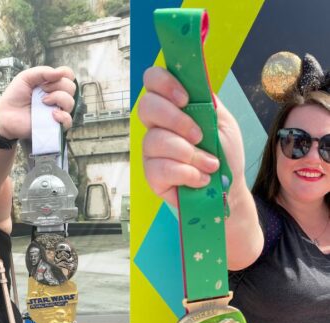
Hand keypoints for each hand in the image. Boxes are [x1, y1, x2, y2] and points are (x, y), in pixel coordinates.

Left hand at [0, 66, 75, 139]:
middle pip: (71, 87)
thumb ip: (43, 71)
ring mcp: (57, 111)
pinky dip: (63, 116)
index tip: (48, 79)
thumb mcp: (26, 77)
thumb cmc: (15, 96)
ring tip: (43, 102)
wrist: (6, 115)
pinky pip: (68, 121)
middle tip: (42, 91)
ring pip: (70, 102)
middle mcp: (57, 97)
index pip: (69, 75)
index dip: (64, 74)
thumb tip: (61, 72)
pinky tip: (52, 114)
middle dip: (57, 86)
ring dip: (57, 98)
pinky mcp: (54, 125)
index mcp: (52, 84)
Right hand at [138, 66, 245, 205]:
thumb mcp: (223, 122)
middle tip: (199, 136)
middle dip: (176, 120)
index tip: (185, 99)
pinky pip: (160, 168)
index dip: (164, 83)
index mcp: (173, 106)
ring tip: (210, 165)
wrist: (229, 188)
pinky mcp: (151, 175)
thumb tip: (195, 82)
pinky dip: (187, 173)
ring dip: (189, 153)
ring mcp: (151, 151)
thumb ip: (207, 102)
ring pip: (155, 140)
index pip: (153, 80)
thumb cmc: (224, 153)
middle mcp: (157, 125)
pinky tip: (200, 179)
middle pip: (146, 107)